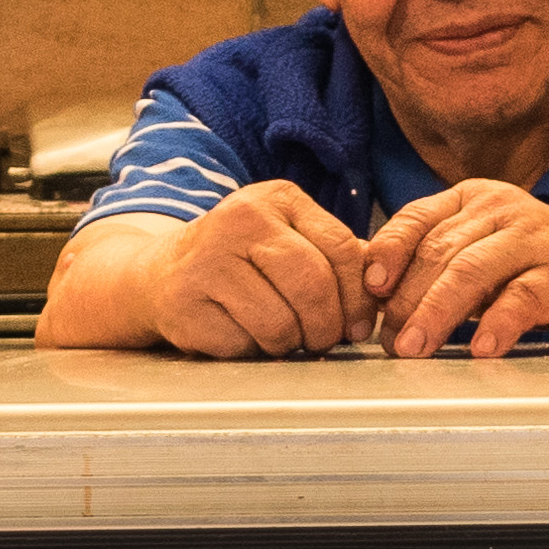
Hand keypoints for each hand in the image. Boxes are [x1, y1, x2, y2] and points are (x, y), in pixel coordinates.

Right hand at [138, 178, 377, 358]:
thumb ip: (337, 258)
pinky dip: (250, 350)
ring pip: (279, 322)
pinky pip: (241, 343)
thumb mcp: (288, 240)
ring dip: (289, 343)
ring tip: (280, 335)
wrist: (160, 274)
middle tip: (322, 340)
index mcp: (278, 199)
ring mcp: (207, 259)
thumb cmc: (240, 262)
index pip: (341, 248)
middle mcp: (240, 219)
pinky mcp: (184, 302)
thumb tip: (387, 291)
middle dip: (327, 326)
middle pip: (313, 284)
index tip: (358, 324)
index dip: (359, 296)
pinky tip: (240, 333)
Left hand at [367, 180, 548, 360]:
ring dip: (436, 313)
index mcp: (473, 199)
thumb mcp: (482, 253)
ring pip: (471, 271)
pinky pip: (522, 298)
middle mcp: (502, 209)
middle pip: (438, 251)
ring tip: (414, 348)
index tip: (368, 291)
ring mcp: (535, 238)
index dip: (387, 254)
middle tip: (389, 341)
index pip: (415, 219)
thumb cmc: (537, 266)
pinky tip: (479, 348)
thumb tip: (373, 297)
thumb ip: (436, 264)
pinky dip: (496, 325)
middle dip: (406, 300)